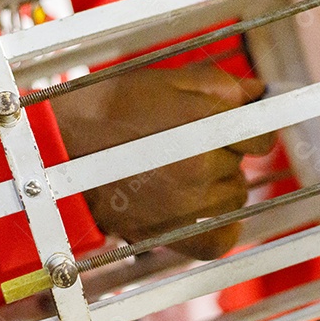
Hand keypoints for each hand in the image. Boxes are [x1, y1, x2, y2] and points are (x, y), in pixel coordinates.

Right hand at [51, 63, 274, 258]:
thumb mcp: (163, 81)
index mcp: (205, 124)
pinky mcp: (170, 235)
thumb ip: (218, 84)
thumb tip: (258, 92)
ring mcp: (187, 205)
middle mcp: (202, 167)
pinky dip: (218, 227)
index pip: (262, 136)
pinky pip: (220, 239)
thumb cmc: (107, 109)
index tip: (235, 128)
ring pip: (233, 199)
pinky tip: (203, 210)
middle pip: (242, 166)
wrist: (57, 152)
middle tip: (187, 144)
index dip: (250, 129)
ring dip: (218, 187)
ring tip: (180, 172)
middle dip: (224, 154)